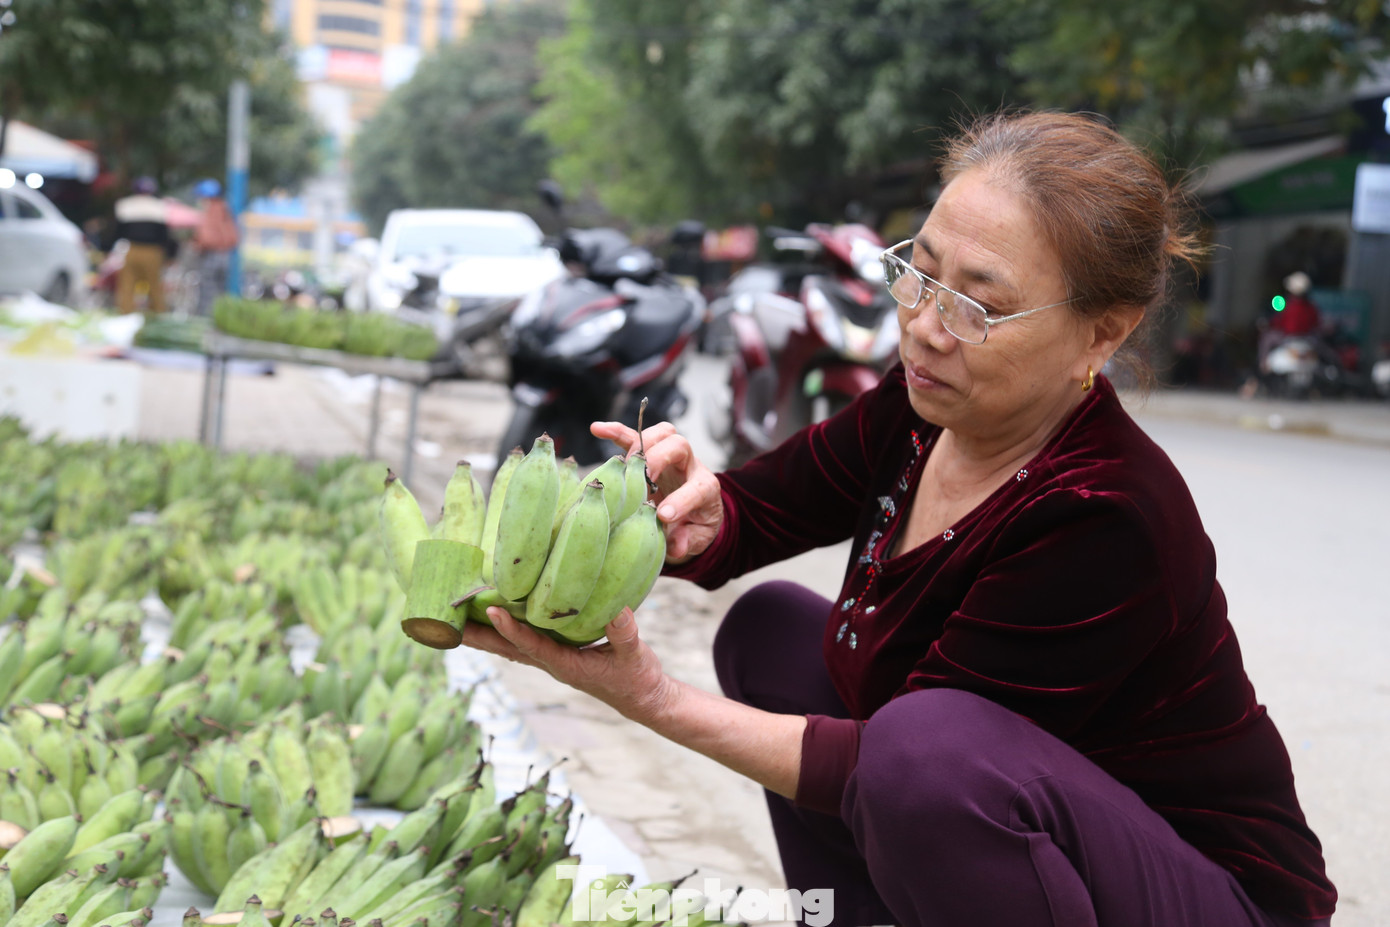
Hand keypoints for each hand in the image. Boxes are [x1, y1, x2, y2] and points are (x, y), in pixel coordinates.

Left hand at [460, 606, 676, 725]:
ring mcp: (551, 660)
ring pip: (509, 647)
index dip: (512, 630)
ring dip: (482, 634)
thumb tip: (617, 609)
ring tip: (453, 617)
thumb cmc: (638, 677)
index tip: (491, 611)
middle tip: (443, 621)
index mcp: (567, 665)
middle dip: (477, 636)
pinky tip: (489, 617)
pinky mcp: (557, 655)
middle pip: (506, 650)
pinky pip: (522, 641)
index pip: (533, 646)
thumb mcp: (636, 655)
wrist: (642, 699)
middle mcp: (552, 663)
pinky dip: (502, 630)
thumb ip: (625, 633)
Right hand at [590, 420, 722, 563]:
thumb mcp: (697, 538)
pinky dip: (616, 432)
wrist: (693, 511)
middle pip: (679, 446)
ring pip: (662, 434)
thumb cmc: (694, 525)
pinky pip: (633, 435)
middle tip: (641, 480)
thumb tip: (675, 545)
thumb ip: (688, 541)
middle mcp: (689, 466)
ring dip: (640, 442)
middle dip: (658, 460)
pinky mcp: (649, 452)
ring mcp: (669, 455)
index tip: (662, 515)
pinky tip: (597, 430)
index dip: (681, 500)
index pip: (698, 488)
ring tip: (622, 462)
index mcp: (705, 489)